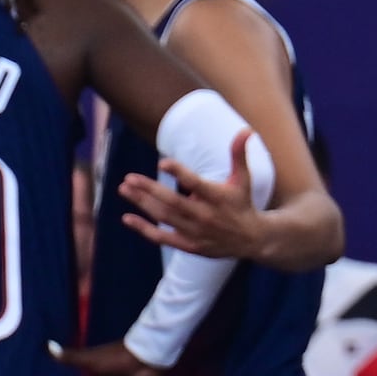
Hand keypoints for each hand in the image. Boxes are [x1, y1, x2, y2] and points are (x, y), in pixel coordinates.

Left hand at [115, 129, 272, 258]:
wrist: (252, 239)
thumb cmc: (242, 203)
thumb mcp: (243, 179)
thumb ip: (239, 155)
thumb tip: (246, 130)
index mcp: (217, 197)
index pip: (196, 183)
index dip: (179, 173)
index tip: (162, 163)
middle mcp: (204, 215)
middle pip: (172, 202)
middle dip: (149, 189)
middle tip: (129, 178)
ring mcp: (195, 232)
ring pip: (164, 217)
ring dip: (142, 204)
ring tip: (124, 189)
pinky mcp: (189, 245)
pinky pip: (162, 238)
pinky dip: (144, 229)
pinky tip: (127, 218)